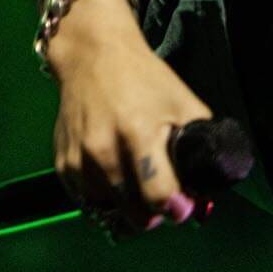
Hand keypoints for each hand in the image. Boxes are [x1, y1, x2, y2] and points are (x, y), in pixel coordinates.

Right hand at [52, 20, 212, 237]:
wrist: (94, 57)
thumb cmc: (142, 78)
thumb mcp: (181, 100)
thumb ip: (200, 138)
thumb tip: (209, 177)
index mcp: (138, 133)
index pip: (159, 195)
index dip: (177, 206)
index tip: (182, 206)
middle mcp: (103, 151)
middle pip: (134, 214)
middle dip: (154, 213)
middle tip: (160, 197)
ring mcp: (79, 161)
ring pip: (109, 213)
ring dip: (127, 207)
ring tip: (137, 183)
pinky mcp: (62, 165)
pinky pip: (87, 202)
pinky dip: (104, 198)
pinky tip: (114, 176)